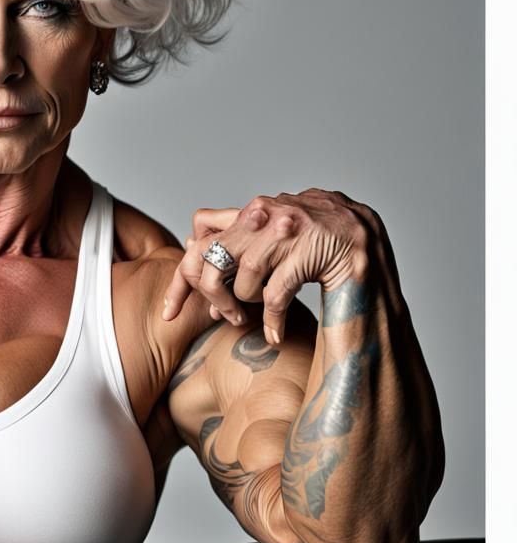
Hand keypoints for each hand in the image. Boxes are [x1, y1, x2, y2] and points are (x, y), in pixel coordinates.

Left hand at [161, 189, 373, 344]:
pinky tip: (276, 334)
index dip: (181, 273)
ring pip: (242, 277)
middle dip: (207, 294)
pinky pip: (275, 294)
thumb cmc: (321, 245)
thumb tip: (193, 251)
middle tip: (223, 317)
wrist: (372, 241)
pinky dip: (272, 321)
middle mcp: (267, 211)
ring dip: (247, 304)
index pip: (200, 229)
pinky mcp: (314, 249)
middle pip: (210, 254)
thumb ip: (241, 240)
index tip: (170, 310)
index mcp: (255, 208)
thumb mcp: (275, 236)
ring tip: (261, 313)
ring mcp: (290, 228)